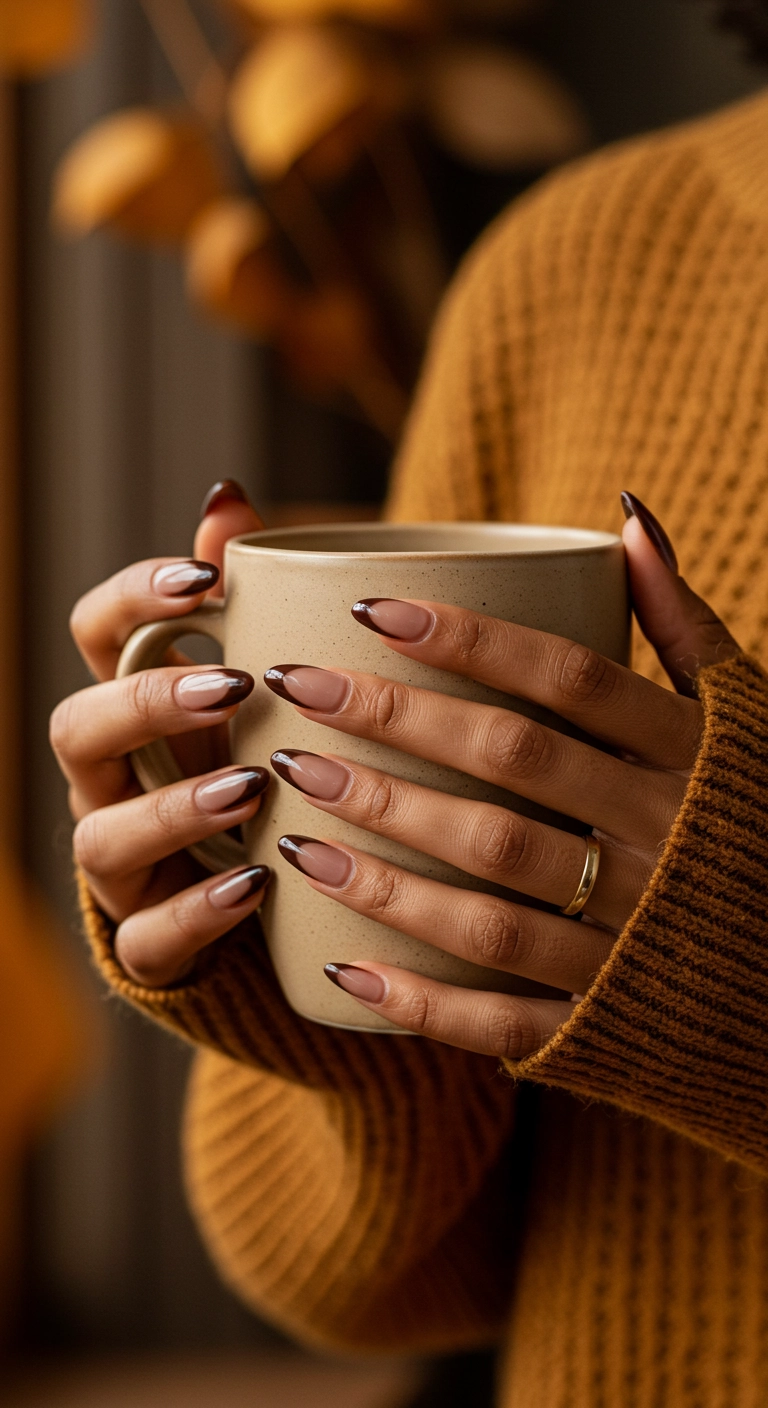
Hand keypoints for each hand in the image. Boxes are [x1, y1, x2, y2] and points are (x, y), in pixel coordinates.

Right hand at [51, 482, 272, 986]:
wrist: (269, 897)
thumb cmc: (262, 761)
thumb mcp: (264, 686)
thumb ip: (249, 598)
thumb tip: (229, 495)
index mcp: (135, 704)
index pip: (95, 633)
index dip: (135, 599)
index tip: (207, 578)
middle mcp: (111, 780)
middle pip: (79, 729)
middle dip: (148, 702)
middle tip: (235, 685)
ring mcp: (124, 864)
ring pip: (103, 837)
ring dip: (171, 809)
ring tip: (249, 787)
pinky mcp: (151, 939)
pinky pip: (149, 935)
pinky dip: (199, 911)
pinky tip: (258, 883)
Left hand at [264, 496, 740, 1057]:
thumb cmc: (761, 820)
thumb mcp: (745, 719)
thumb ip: (684, 624)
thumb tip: (626, 513)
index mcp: (694, 759)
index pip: (569, 680)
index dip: (469, 642)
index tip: (371, 611)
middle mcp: (664, 844)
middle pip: (511, 772)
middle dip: (395, 727)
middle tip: (297, 692)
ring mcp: (636, 945)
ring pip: (493, 902)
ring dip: (384, 866)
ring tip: (293, 826)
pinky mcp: (612, 1030)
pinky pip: (510, 1022)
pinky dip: (426, 1003)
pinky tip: (343, 968)